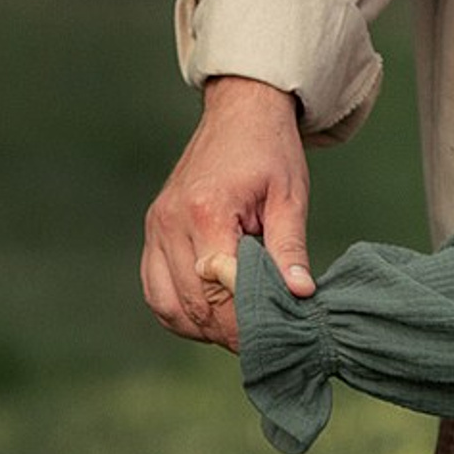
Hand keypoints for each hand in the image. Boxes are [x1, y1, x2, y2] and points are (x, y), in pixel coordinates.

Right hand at [140, 76, 313, 353]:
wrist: (240, 112)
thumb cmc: (270, 151)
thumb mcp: (290, 197)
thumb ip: (289, 249)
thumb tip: (300, 294)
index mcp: (207, 211)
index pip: (218, 287)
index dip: (243, 319)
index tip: (272, 336)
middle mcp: (171, 223)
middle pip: (191, 302)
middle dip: (226, 330)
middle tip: (263, 341)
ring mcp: (156, 228)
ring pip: (167, 304)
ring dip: (201, 327)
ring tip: (238, 330)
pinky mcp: (153, 230)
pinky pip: (155, 288)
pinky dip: (180, 310)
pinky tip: (212, 314)